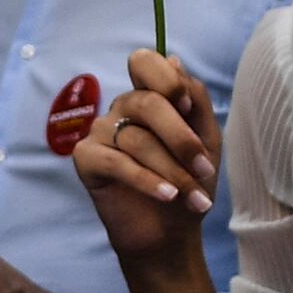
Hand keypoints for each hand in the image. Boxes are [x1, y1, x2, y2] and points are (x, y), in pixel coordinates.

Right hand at [69, 49, 223, 286]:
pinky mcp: (86, 159)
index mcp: (149, 97)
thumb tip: (173, 59)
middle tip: (204, 168)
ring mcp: (100, 132)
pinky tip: (167, 196)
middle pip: (147, 102)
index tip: (188, 108)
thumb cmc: (188, 183)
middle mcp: (121, 109)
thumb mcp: (206, 140)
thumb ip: (195, 101)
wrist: (170, 233)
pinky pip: (116, 161)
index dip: (167, 80)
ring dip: (172, 170)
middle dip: (181, 138)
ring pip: (136, 138)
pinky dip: (146, 180)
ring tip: (193, 196)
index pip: (144, 63)